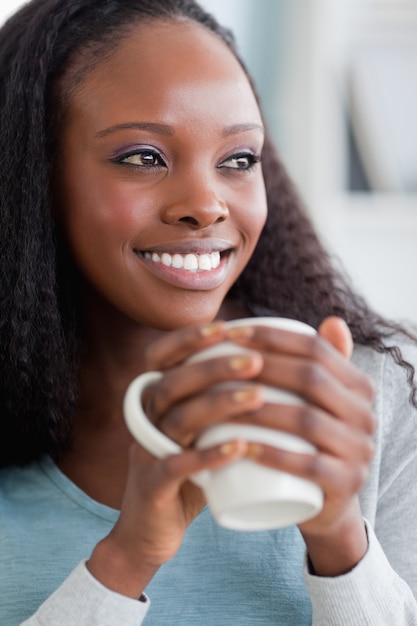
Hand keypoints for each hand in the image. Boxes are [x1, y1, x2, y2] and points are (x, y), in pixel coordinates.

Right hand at [88, 321, 265, 595]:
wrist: (152, 531)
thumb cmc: (190, 472)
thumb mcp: (201, 431)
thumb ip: (223, 401)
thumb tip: (271, 363)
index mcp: (157, 399)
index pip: (161, 356)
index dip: (188, 338)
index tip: (227, 327)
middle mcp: (148, 419)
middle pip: (173, 382)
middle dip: (214, 367)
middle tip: (256, 362)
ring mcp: (146, 452)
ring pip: (176, 418)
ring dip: (218, 404)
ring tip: (258, 396)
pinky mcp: (152, 487)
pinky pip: (175, 466)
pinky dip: (208, 455)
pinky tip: (240, 446)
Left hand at [226, 315, 375, 574]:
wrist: (325, 501)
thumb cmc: (308, 442)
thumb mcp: (319, 401)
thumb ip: (325, 362)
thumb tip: (332, 320)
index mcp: (358, 386)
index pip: (316, 349)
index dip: (272, 337)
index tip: (230, 333)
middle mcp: (365, 414)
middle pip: (310, 379)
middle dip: (261, 366)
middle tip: (219, 364)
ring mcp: (359, 451)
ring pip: (306, 420)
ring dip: (259, 408)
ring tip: (220, 402)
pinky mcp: (346, 484)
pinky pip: (309, 466)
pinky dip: (273, 455)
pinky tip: (243, 447)